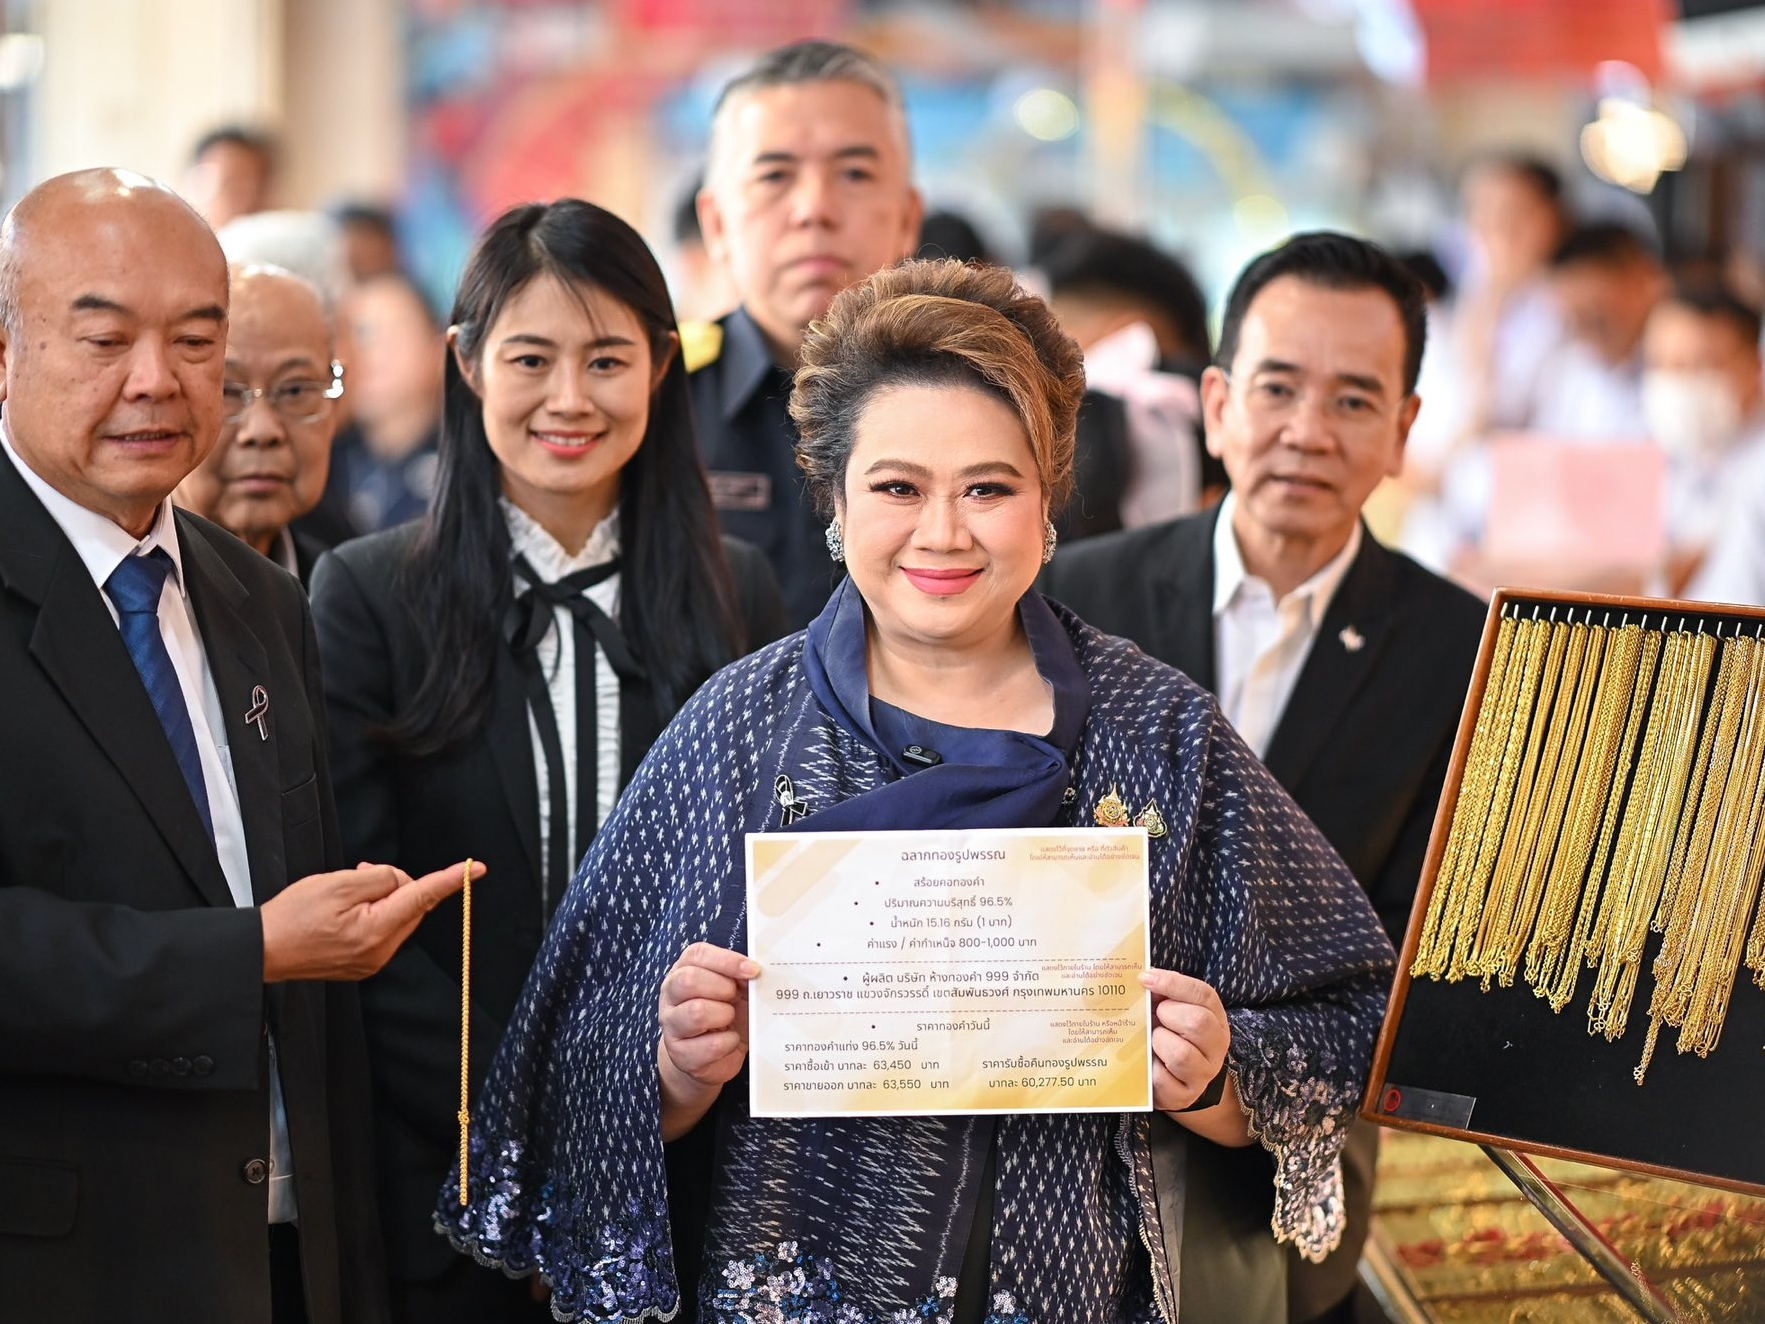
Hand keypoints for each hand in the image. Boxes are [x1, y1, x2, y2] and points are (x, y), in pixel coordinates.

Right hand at [260, 860, 483, 982]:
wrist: (262, 950)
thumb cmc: (292, 916)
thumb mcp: (338, 883)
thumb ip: (379, 878)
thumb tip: (400, 882)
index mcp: (376, 930)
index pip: (423, 897)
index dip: (450, 880)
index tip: (475, 869)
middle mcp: (380, 951)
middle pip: (411, 906)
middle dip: (395, 885)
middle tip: (361, 875)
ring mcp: (371, 961)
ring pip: (397, 917)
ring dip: (382, 898)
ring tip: (347, 891)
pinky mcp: (362, 964)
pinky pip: (382, 931)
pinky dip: (372, 914)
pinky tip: (347, 909)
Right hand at [657, 942, 756, 1138]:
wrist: (703, 1061)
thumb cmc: (726, 1016)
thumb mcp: (733, 992)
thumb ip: (744, 978)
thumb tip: (776, 968)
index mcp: (685, 971)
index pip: (697, 956)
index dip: (727, 961)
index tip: (754, 970)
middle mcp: (671, 997)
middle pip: (692, 982)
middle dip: (724, 991)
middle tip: (738, 1001)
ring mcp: (672, 1027)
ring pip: (697, 1013)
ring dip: (725, 1019)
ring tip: (732, 1024)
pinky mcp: (682, 1057)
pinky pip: (709, 1047)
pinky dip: (728, 1047)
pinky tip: (732, 1047)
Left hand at [1141, 968, 1230, 1113]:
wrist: (1173, 1080)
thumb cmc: (1169, 1035)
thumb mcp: (1171, 1011)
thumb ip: (1161, 993)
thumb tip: (1141, 977)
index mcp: (1215, 1018)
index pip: (1204, 995)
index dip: (1173, 984)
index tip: (1145, 978)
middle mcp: (1216, 1046)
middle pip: (1198, 1022)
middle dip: (1169, 1014)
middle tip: (1156, 1016)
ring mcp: (1202, 1073)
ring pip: (1181, 1054)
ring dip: (1158, 1042)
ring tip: (1152, 1040)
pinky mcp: (1184, 1096)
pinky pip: (1162, 1079)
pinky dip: (1149, 1068)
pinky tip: (1147, 1063)